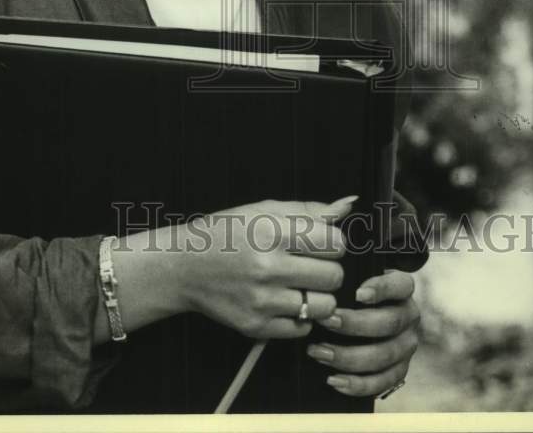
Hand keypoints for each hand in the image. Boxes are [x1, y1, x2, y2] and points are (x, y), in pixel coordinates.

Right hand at [173, 196, 355, 339]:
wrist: (184, 267)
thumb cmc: (226, 233)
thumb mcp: (262, 210)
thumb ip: (307, 210)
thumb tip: (348, 205)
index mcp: (270, 233)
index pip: (334, 243)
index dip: (332, 242)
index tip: (319, 243)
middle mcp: (266, 268)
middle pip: (334, 276)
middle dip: (328, 269)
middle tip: (308, 264)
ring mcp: (261, 301)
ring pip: (324, 307)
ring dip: (318, 296)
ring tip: (299, 285)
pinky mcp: (255, 326)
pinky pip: (303, 328)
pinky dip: (299, 316)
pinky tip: (283, 301)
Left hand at [307, 269, 419, 397]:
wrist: (378, 313)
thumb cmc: (361, 290)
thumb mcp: (362, 277)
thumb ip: (351, 278)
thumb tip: (326, 286)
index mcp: (403, 290)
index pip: (399, 285)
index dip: (381, 289)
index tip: (358, 294)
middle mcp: (410, 317)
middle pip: (388, 323)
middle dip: (354, 324)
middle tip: (325, 321)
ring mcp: (407, 346)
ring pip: (383, 356)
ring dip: (348, 357)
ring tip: (319, 353)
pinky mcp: (400, 370)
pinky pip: (381, 382)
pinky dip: (357, 384)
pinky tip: (334, 380)